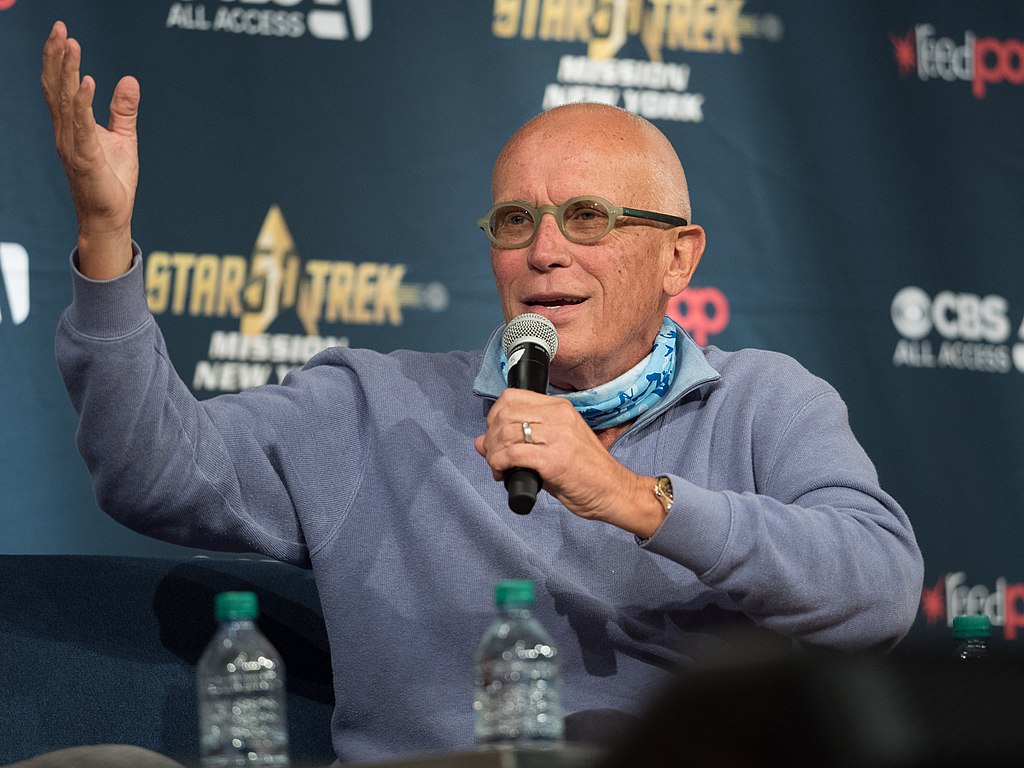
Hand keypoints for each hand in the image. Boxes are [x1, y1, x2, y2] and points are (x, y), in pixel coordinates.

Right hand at [41, 21, 139, 278]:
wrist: (110, 216)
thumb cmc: (113, 180)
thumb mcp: (123, 138)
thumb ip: (123, 109)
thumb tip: (129, 79)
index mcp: (72, 125)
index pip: (59, 85)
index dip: (59, 58)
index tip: (63, 32)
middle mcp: (65, 131)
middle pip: (55, 86)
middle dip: (56, 56)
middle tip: (60, 28)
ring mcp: (72, 144)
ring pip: (64, 101)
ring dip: (66, 71)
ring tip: (71, 44)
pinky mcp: (85, 158)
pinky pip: (81, 126)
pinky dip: (83, 102)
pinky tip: (87, 81)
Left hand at [474, 389, 667, 537]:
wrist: (616, 491)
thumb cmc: (587, 472)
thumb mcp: (553, 448)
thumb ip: (519, 442)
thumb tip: (481, 442)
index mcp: (560, 408)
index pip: (512, 396)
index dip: (495, 415)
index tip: (495, 435)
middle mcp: (558, 416)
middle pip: (504, 412)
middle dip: (490, 436)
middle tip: (493, 456)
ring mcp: (557, 437)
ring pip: (505, 432)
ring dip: (493, 453)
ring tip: (498, 468)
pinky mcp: (554, 460)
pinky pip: (512, 454)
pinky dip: (498, 464)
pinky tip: (502, 474)